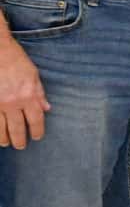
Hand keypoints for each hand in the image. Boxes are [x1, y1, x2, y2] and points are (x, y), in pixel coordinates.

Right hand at [0, 33, 48, 147]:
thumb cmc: (16, 60)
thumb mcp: (34, 75)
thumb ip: (39, 93)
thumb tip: (46, 108)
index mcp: (29, 95)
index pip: (35, 119)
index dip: (37, 130)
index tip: (37, 137)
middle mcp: (13, 102)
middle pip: (17, 127)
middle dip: (20, 139)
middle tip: (21, 146)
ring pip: (0, 128)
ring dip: (3, 138)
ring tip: (6, 144)